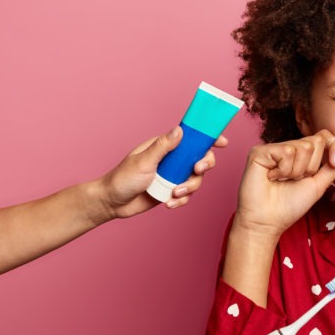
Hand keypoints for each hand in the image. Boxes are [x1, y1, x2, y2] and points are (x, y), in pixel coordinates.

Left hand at [98, 127, 227, 218]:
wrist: (112, 203)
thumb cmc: (122, 178)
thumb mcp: (143, 161)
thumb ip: (163, 146)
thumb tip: (180, 130)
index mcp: (165, 147)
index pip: (190, 138)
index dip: (208, 138)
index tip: (221, 141)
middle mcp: (172, 160)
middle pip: (200, 158)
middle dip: (203, 165)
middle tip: (197, 169)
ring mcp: (173, 176)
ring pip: (196, 179)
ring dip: (189, 187)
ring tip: (174, 193)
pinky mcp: (171, 191)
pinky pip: (187, 195)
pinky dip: (181, 200)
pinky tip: (168, 203)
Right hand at [232, 131, 334, 238]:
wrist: (268, 221)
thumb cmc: (290, 206)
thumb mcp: (319, 185)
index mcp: (302, 155)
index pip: (324, 136)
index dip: (333, 146)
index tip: (334, 162)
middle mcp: (288, 148)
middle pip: (315, 141)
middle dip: (312, 166)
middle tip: (296, 180)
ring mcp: (273, 148)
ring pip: (302, 147)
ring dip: (297, 171)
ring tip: (283, 180)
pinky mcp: (259, 151)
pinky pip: (285, 151)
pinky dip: (283, 169)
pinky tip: (272, 177)